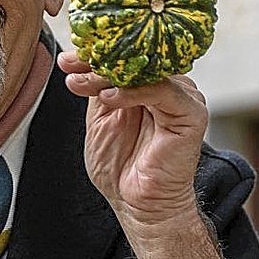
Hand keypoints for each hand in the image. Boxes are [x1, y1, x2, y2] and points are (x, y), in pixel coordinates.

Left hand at [57, 51, 207, 231]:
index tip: (66, 59)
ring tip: (80, 82)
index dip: (93, 55)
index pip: (122, 59)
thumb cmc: (121, 166)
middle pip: (134, 60)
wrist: (137, 203)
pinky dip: (133, 91)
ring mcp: (182, 98)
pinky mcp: (192, 113)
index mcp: (147, 85)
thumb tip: (78, 61)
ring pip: (146, 71)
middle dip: (97, 60)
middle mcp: (168, 86)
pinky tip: (109, 98)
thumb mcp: (100, 120)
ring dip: (108, 74)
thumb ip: (97, 90)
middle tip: (69, 63)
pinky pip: (163, 91)